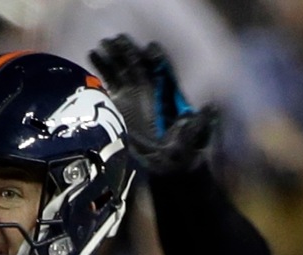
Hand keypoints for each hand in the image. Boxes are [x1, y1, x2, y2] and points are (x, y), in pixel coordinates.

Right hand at [89, 34, 217, 173]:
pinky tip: (91, 54)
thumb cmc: (183, 152)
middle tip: (119, 39)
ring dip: (113, 55)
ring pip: (122, 69)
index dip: (158, 60)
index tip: (151, 48)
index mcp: (169, 94)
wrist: (164, 166)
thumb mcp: (194, 138)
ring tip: (102, 43)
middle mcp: (150, 89)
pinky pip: (109, 81)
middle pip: (139, 65)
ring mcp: (133, 94)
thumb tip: (210, 108)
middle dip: (130, 51)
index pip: (163, 71)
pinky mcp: (119, 103)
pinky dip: (101, 68)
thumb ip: (200, 124)